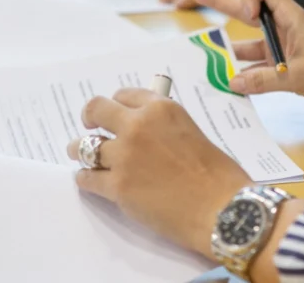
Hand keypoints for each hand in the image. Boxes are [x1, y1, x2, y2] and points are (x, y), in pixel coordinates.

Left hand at [67, 88, 250, 256]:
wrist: (222, 209)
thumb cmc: (217, 175)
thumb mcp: (191, 132)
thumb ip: (164, 127)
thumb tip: (146, 132)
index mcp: (161, 108)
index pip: (124, 95)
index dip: (116, 105)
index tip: (112, 113)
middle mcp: (138, 125)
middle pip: (96, 110)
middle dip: (90, 118)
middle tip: (89, 127)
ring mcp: (125, 156)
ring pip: (84, 147)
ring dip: (81, 151)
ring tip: (82, 156)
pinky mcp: (117, 186)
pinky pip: (87, 178)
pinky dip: (86, 179)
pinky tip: (89, 180)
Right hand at [193, 0, 303, 111]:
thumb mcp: (297, 77)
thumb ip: (263, 81)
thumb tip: (232, 83)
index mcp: (291, 17)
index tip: (248, 19)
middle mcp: (284, 26)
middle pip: (248, 8)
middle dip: (222, 2)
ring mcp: (284, 43)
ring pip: (250, 38)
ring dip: (232, 46)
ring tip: (207, 53)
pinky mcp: (285, 61)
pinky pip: (259, 61)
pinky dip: (245, 69)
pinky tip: (232, 82)